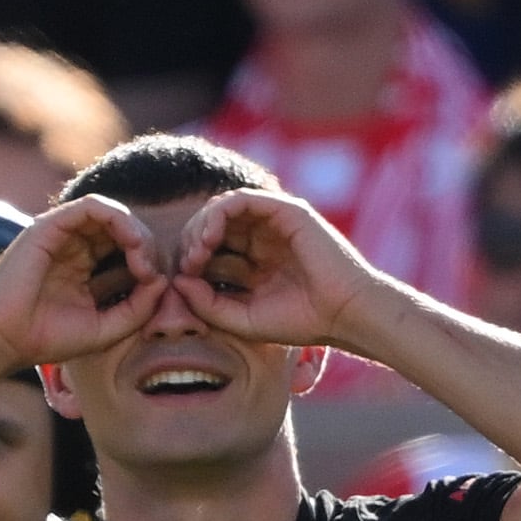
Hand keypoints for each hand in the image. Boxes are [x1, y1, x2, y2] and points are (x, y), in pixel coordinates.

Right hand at [0, 198, 166, 371]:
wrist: (0, 339)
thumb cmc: (45, 339)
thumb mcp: (104, 329)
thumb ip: (137, 308)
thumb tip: (162, 281)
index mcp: (84, 271)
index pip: (127, 254)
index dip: (149, 264)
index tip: (155, 287)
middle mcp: (74, 249)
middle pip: (123, 233)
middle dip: (146, 247)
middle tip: (152, 272)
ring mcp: (62, 236)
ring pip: (112, 216)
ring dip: (135, 232)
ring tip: (143, 258)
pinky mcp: (50, 225)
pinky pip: (92, 206)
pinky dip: (117, 217)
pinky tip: (131, 240)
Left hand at [168, 188, 375, 351]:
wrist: (344, 314)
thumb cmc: (300, 322)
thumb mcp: (242, 319)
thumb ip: (207, 303)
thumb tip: (177, 281)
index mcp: (253, 262)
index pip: (209, 248)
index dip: (189, 259)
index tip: (183, 281)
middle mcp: (262, 238)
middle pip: (211, 226)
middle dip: (191, 241)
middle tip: (188, 265)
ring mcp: (273, 222)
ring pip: (222, 208)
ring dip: (201, 227)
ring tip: (198, 253)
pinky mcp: (285, 210)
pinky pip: (241, 199)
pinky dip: (219, 214)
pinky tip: (211, 238)